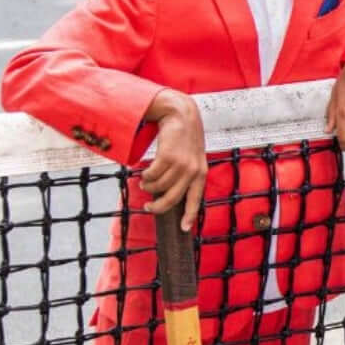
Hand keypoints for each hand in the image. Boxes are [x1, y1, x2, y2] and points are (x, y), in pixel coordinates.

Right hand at [139, 88, 206, 228]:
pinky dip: (145, 176)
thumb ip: (187, 174)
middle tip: (148, 208)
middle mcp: (192, 171)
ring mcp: (181, 164)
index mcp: (201, 173)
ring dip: (148, 187)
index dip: (189, 215)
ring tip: (144, 183)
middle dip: (158, 207)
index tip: (184, 229)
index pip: (195, 199)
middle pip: (172, 199)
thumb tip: (168, 194)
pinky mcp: (168, 157)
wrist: (180, 115)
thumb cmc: (184, 138)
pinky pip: (151, 175)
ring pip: (159, 187)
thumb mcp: (192, 156)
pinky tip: (144, 173)